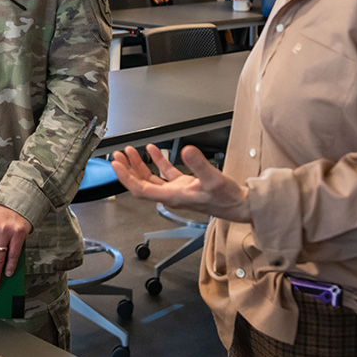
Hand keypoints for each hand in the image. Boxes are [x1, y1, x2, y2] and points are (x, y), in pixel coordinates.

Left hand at [111, 144, 249, 222]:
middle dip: (127, 170)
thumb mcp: (213, 180)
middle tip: (117, 156)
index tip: (116, 165)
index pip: (141, 189)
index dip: (126, 178)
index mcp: (173, 197)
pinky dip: (157, 162)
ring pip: (151, 179)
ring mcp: (178, 190)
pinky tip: (152, 151)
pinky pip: (166, 173)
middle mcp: (172, 195)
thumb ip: (199, 164)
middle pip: (141, 184)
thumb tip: (187, 150)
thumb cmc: (227, 200)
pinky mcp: (186, 185)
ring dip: (139, 166)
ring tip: (129, 152)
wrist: (240, 206)